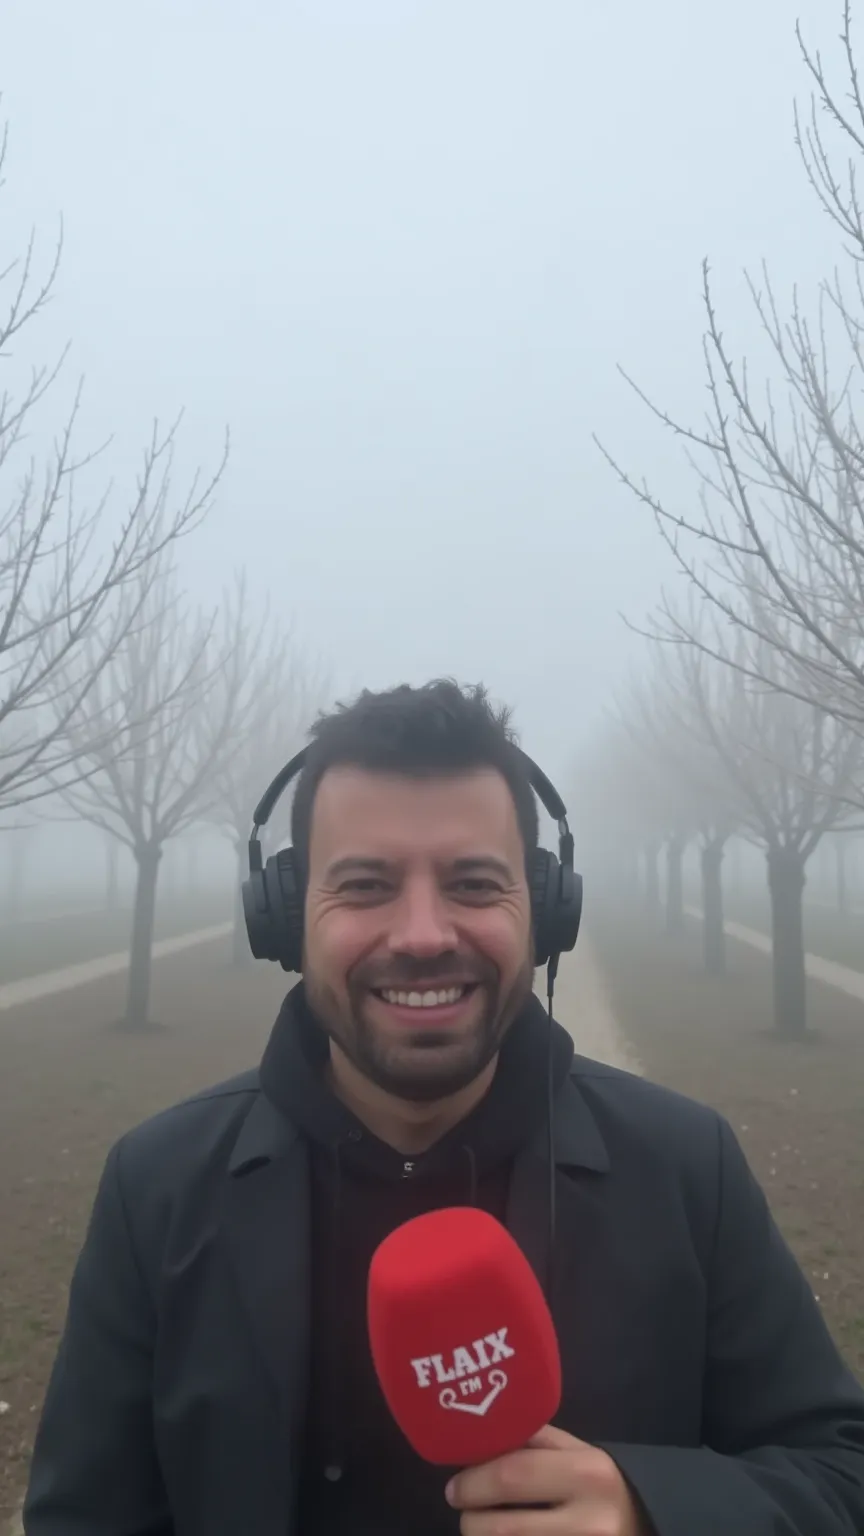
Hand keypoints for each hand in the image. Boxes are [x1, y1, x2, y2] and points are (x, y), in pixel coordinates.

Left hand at [445, 1423, 646, 1534]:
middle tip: (463, 1507)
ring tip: (482, 1524)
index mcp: (587, 1474)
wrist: (643, 1527)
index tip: (455, 1486)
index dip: (474, 1482)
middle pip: (502, 1527)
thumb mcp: (577, 1451)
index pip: (512, 1477)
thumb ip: (533, 1440)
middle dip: (470, 1517)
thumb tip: (478, 1436)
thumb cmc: (599, 1485)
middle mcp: (588, 1522)